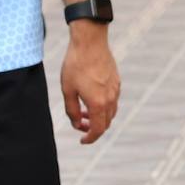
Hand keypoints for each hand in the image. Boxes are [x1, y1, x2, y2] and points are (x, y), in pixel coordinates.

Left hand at [60, 22, 119, 143]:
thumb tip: (77, 123)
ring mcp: (116, 88)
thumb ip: (72, 110)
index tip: (82, 141)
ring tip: (84, 112)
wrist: (90, 43)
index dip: (90, 138)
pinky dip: (103, 105)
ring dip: (99, 116)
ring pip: (111, 111)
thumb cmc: (76, 65)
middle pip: (106, 122)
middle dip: (94, 128)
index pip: (98, 129)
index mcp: (98, 103)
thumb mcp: (68, 90)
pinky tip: (91, 97)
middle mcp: (111, 98)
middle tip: (80, 125)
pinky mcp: (116, 80)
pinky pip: (113, 100)